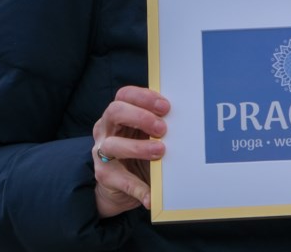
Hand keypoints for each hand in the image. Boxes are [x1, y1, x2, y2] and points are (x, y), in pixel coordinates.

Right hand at [92, 86, 169, 217]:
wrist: (119, 185)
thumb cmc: (138, 149)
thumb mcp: (147, 134)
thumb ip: (158, 124)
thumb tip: (189, 120)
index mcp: (118, 113)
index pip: (124, 95)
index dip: (144, 97)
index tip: (165, 106)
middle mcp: (106, 129)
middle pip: (114, 111)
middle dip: (140, 116)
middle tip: (162, 128)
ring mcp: (102, 152)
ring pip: (113, 144)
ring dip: (138, 147)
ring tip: (159, 152)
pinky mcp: (104, 175)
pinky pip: (121, 180)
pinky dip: (138, 188)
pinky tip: (152, 196)